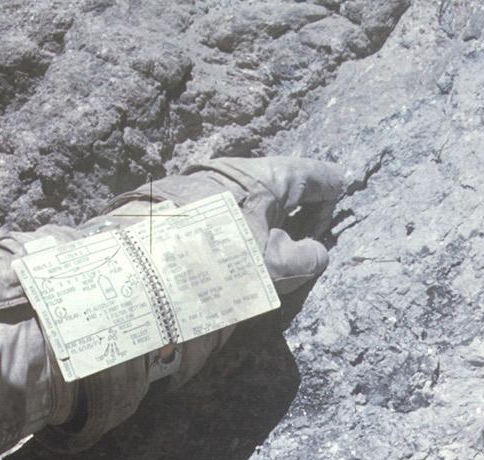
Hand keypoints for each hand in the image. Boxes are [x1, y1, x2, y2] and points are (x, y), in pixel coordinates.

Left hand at [191, 156, 344, 295]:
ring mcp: (216, 180)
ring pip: (257, 201)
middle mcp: (246, 169)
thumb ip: (309, 258)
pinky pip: (230, 211)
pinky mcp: (192, 197)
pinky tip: (229, 258)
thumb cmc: (223, 257)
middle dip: (296, 220)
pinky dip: (240, 232)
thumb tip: (316, 253)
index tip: (323, 236)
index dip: (332, 205)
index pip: (322, 176)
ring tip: (257, 263)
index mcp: (274, 176)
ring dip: (266, 229)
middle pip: (287, 189)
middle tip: (292, 257)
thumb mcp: (277, 266)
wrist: (151, 254)